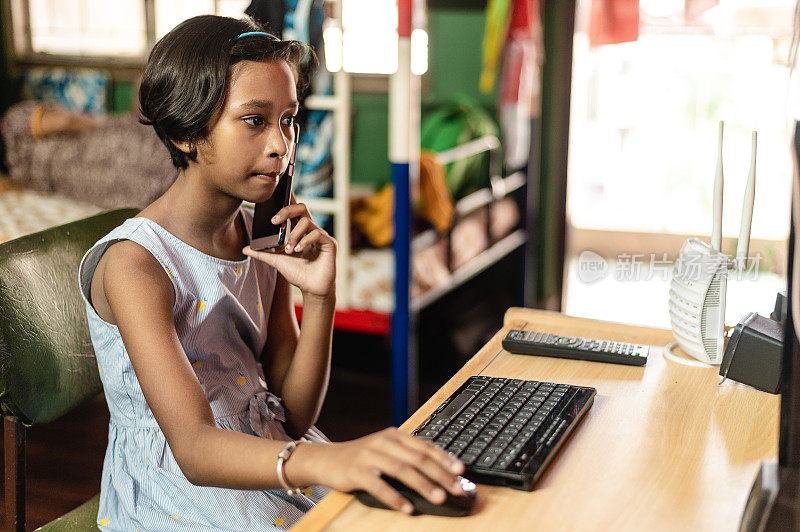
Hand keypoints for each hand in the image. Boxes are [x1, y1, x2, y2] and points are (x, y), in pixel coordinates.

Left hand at [243, 195, 335, 297]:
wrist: (311, 289)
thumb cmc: (298, 274)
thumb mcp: (276, 261)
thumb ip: (261, 253)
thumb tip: (244, 248)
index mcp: (300, 230)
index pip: (294, 209)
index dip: (289, 197)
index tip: (281, 186)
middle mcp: (311, 229)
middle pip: (301, 208)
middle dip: (286, 211)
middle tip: (274, 221)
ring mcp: (321, 235)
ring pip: (306, 221)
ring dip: (293, 235)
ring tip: (289, 250)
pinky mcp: (330, 243)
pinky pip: (317, 233)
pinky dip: (305, 240)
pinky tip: (298, 250)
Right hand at [312, 428, 465, 513]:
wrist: (326, 459)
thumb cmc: (361, 458)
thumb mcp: (386, 450)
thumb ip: (408, 456)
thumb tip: (439, 473)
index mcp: (395, 436)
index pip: (425, 446)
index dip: (445, 458)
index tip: (461, 471)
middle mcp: (384, 443)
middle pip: (418, 458)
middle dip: (441, 474)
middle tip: (457, 488)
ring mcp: (370, 456)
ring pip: (402, 470)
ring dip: (423, 485)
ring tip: (439, 497)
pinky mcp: (357, 472)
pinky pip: (379, 486)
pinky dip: (394, 497)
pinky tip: (407, 508)